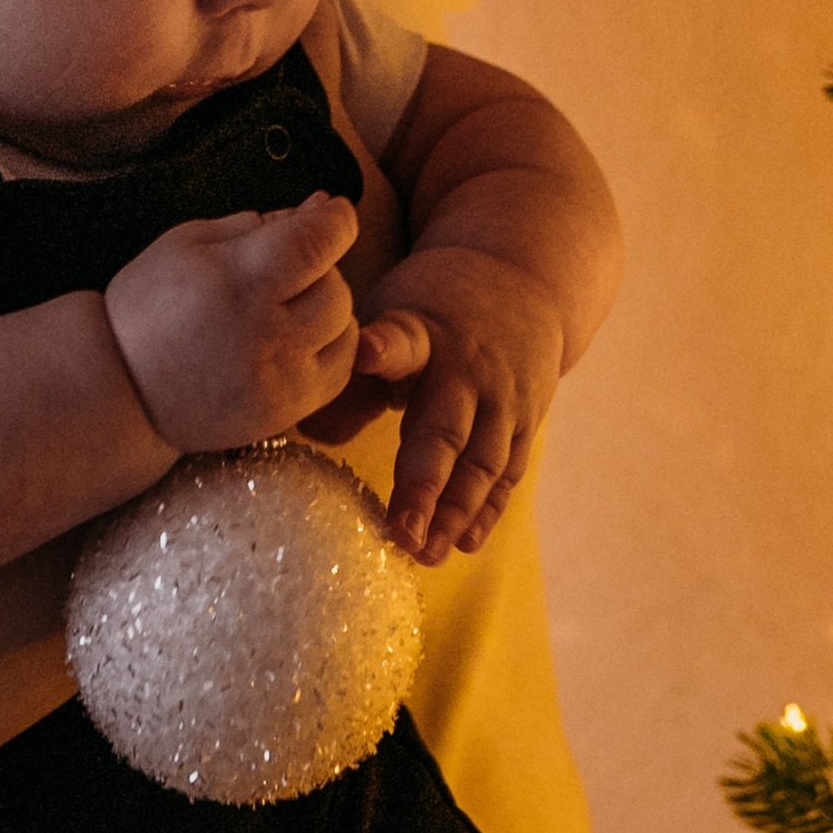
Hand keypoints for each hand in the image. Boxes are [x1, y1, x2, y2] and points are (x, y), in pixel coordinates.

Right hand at [103, 192, 362, 451]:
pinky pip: (341, 368)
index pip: (318, 242)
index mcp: (235, 282)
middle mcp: (264, 335)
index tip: (332, 211)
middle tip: (283, 271)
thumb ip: (260, 221)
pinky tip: (293, 339)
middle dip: (319, 268)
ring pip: (345, 328)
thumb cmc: (150, 307)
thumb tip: (320, 205)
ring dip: (325, 309)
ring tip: (284, 308)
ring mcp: (279, 380)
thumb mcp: (188, 242)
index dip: (336, 219)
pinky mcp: (285, 412)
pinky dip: (328, 346)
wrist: (123, 389)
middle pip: (336, 286)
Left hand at [313, 246, 564, 562]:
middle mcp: (469, 368)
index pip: (402, 340)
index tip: (364, 352)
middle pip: (446, 429)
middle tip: (402, 533)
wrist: (521, 278)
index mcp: (424, 333)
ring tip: (426, 554)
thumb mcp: (394, 317)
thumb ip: (358, 377)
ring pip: (482, 462)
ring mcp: (504, 398)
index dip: (383, 347)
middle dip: (424, 483)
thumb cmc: (434, 309)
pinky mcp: (525, 421)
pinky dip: (486, 510)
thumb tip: (307, 435)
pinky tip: (463, 543)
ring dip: (454, 513)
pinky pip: (506, 473)